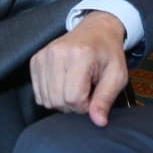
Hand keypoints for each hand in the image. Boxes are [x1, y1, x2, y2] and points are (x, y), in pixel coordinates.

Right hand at [29, 10, 128, 126]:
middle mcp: (57, 53)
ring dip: (62, 101)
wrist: (96, 30)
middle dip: (73, 105)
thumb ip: (106, 99)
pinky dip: (51, 95)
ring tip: (75, 85)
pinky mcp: (35, 60)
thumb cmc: (108, 53)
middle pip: (57, 101)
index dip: (85, 106)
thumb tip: (98, 122)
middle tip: (86, 91)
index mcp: (80, 55)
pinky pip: (38, 94)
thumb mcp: (116, 76)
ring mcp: (43, 56)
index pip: (73, 98)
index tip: (93, 96)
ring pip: (46, 100)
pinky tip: (64, 84)